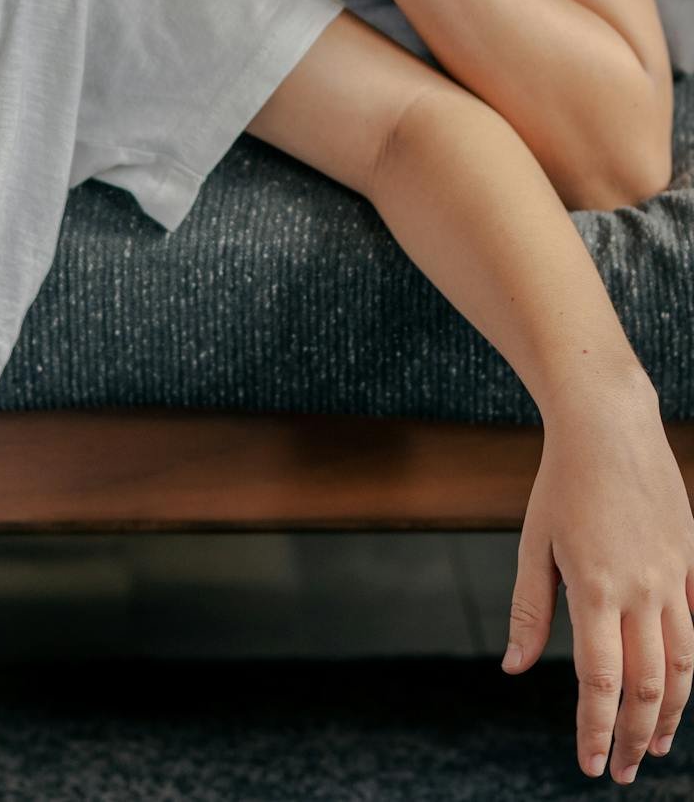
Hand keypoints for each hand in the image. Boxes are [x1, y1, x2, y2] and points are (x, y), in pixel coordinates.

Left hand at [507, 386, 693, 782]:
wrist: (609, 423)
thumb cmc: (562, 480)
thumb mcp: (533, 542)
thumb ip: (530, 610)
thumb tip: (515, 668)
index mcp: (596, 589)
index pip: (600, 682)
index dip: (595, 729)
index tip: (589, 764)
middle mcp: (642, 590)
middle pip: (648, 685)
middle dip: (634, 736)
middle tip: (621, 771)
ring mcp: (673, 576)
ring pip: (684, 664)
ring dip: (671, 713)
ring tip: (654, 744)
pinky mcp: (689, 561)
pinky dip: (687, 665)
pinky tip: (674, 685)